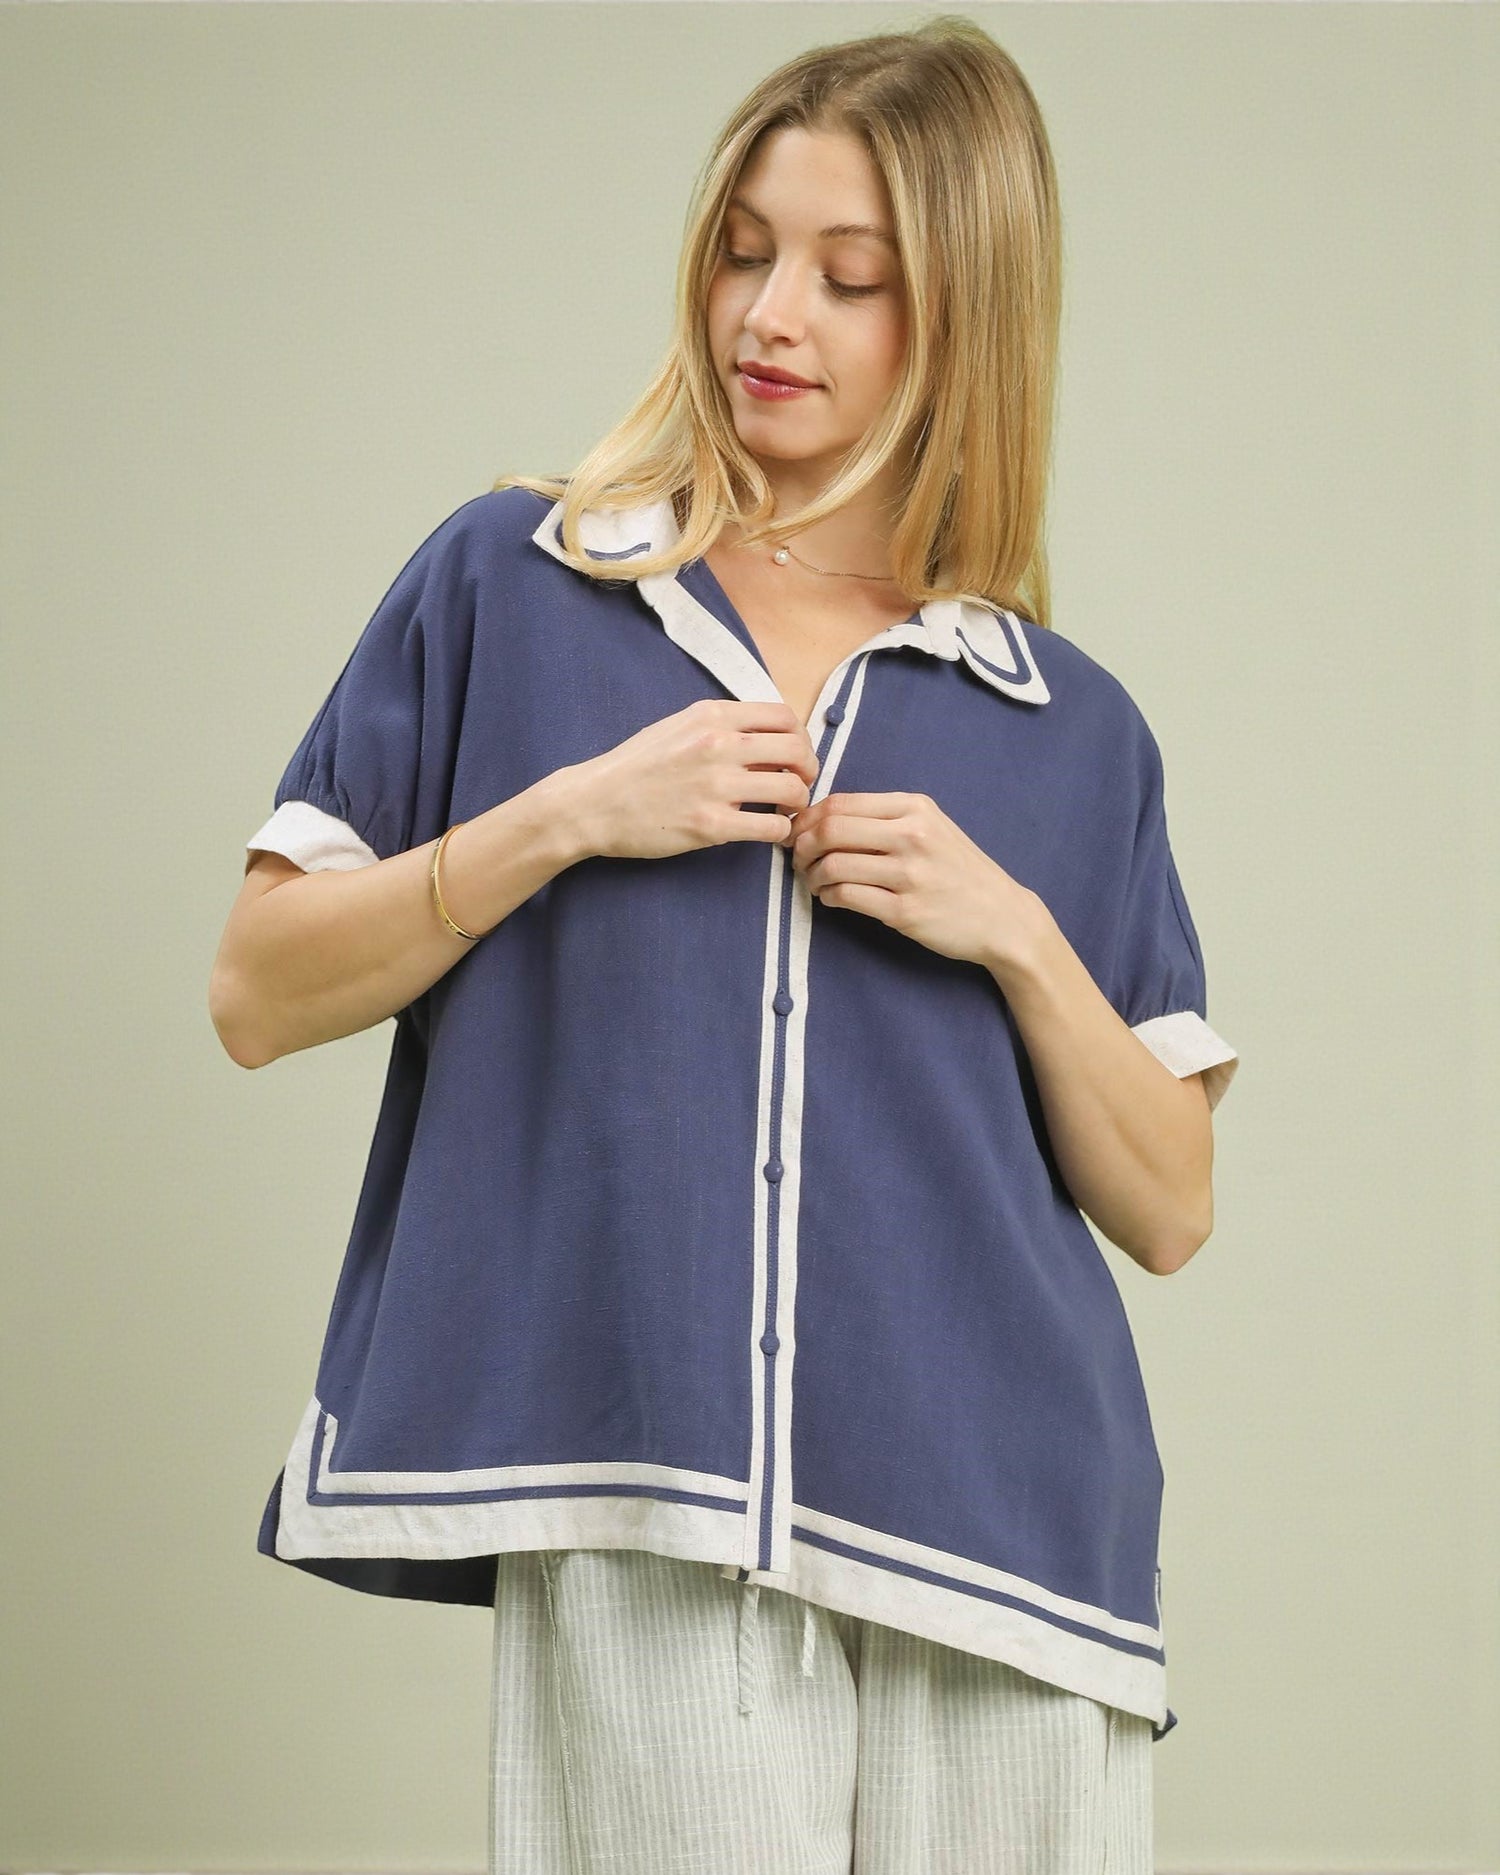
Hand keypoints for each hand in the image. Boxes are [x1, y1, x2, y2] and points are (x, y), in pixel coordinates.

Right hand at [575, 699, 819, 860]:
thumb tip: (763, 736)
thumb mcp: (677, 727)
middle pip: (797, 750)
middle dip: (808, 770)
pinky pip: (771, 827)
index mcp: (712, 716)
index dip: (800, 738)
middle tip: (799, 784)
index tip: (794, 755)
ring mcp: (716, 786)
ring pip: (792, 790)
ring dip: (797, 803)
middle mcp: (719, 745)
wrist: (593, 804)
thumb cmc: (634, 767)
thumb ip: (719, 726)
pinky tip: (770, 832)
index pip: (784, 716)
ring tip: (784, 811)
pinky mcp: (712, 826)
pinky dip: (780, 831)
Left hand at [787, 790, 1041, 969]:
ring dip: (811, 875)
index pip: (840, 803)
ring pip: (833, 864)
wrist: (1002, 916)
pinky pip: (846, 896)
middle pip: (830, 830)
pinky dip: (828, 896)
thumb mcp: (932, 828)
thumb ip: (886, 818)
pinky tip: (831, 898)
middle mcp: (912, 835)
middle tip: (799, 859)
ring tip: (814, 882)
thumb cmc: (960, 872)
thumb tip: (822, 819)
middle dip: (802, 846)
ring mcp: (908, 874)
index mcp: (914, 808)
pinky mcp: (904, 911)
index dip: (808, 818)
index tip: (799, 833)